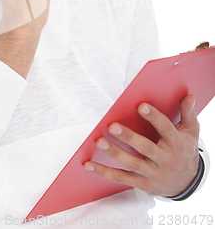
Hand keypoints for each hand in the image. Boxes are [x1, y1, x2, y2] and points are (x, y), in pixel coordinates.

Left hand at [84, 94, 199, 196]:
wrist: (187, 182)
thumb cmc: (184, 150)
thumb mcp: (191, 132)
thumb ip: (188, 113)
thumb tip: (189, 95)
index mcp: (176, 144)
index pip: (165, 129)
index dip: (153, 117)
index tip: (141, 106)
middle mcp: (165, 159)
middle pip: (146, 148)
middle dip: (129, 138)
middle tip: (112, 126)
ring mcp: (153, 173)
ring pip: (132, 163)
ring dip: (114, 153)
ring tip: (99, 142)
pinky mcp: (142, 183)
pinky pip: (121, 177)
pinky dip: (104, 172)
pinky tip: (89, 165)